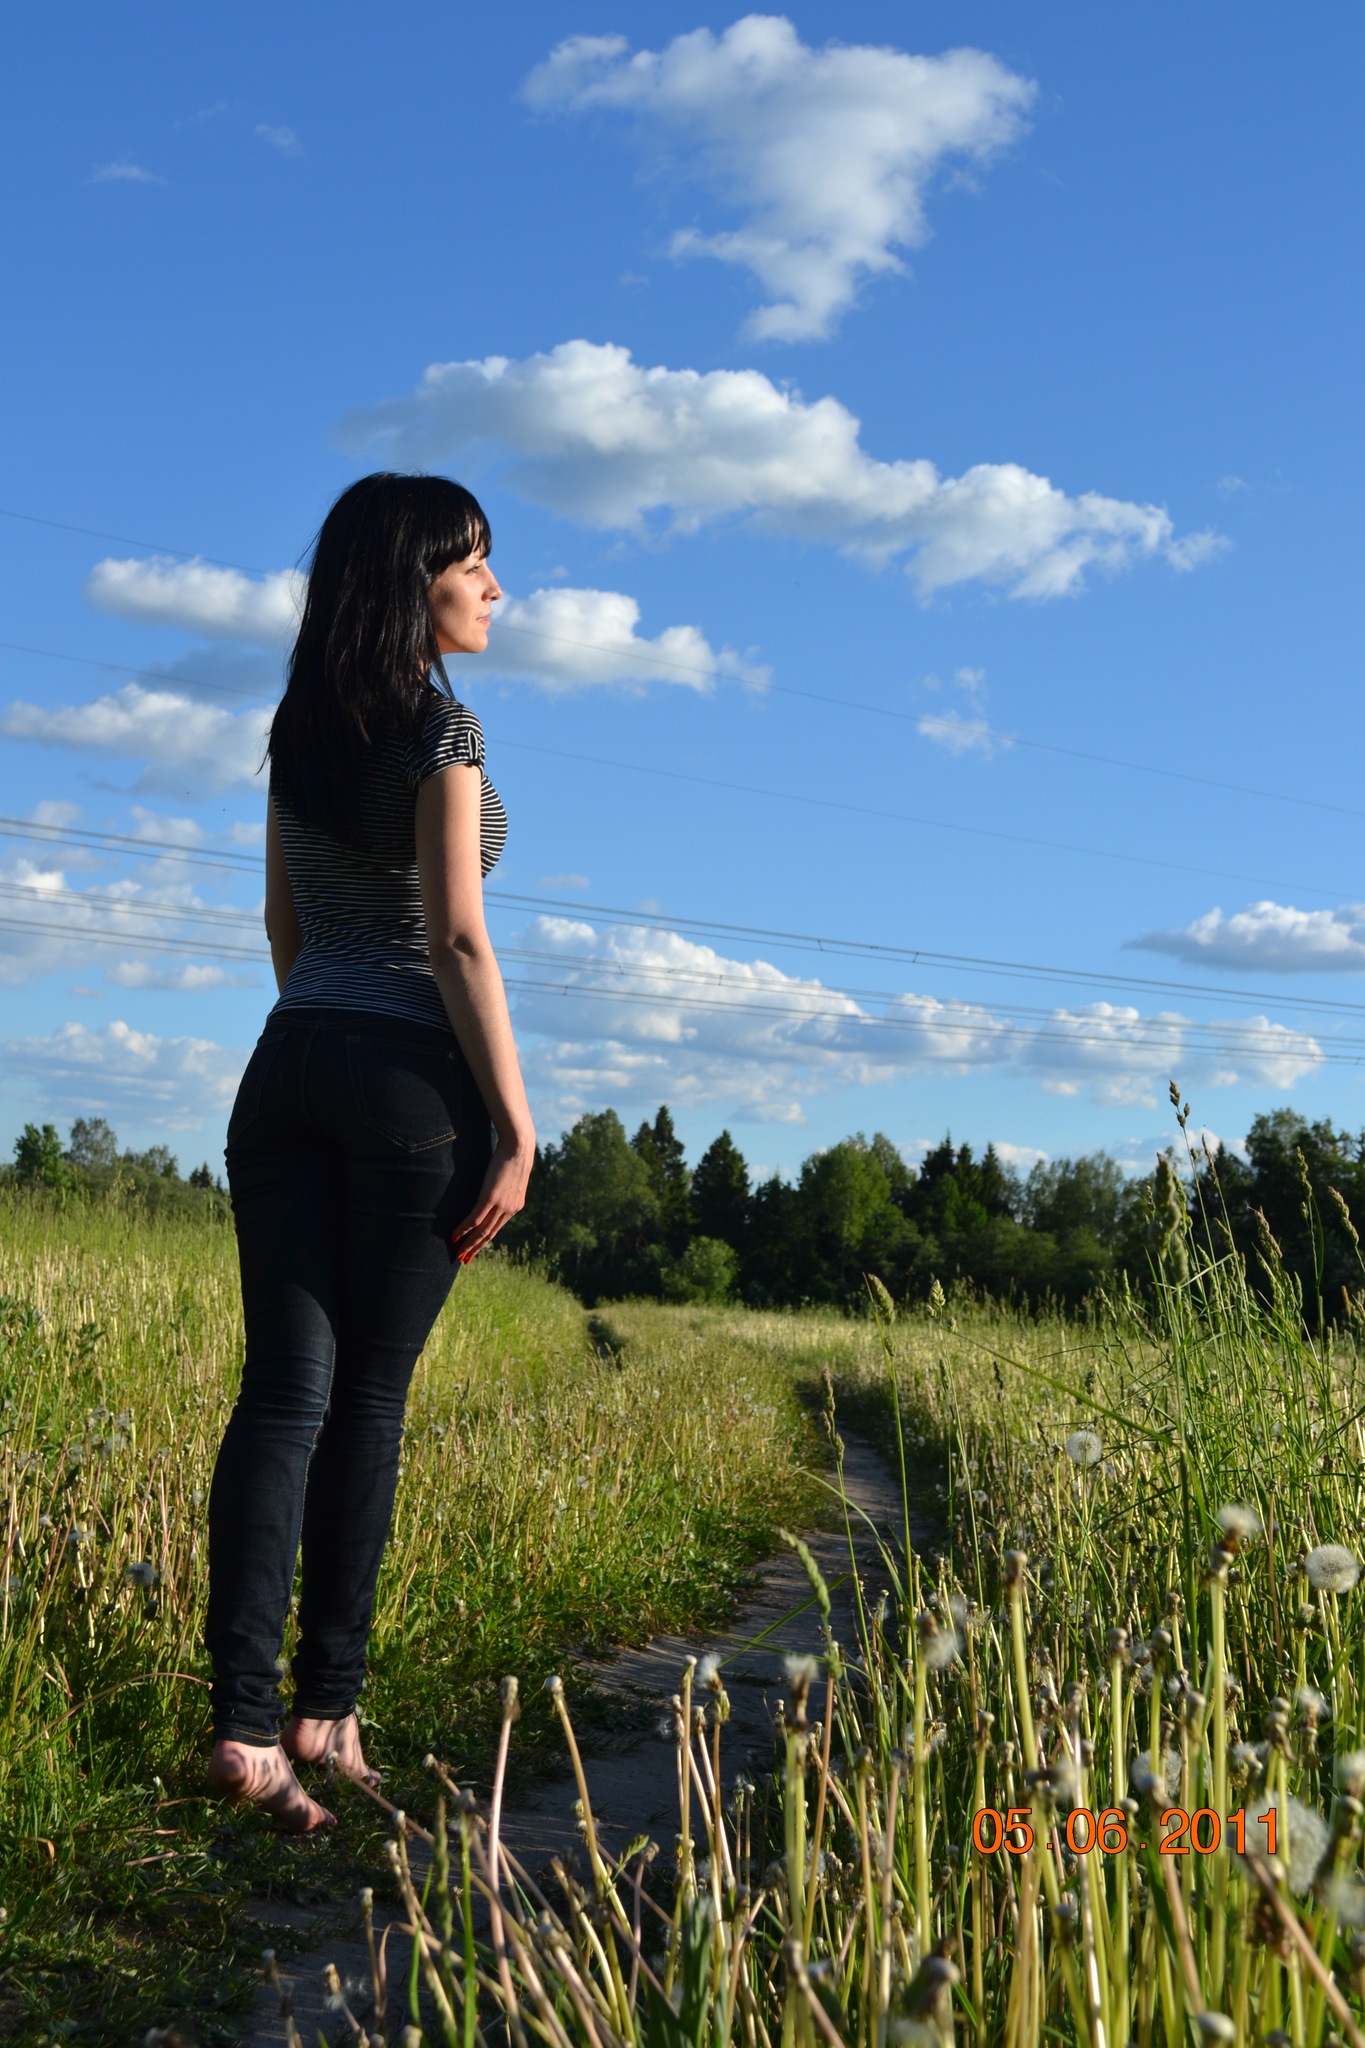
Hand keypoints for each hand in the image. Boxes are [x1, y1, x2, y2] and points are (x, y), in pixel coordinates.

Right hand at [451, 1138, 532, 1261]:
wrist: (519, 1147)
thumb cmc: (513, 1155)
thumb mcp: (510, 1176)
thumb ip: (503, 1187)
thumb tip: (493, 1189)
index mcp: (515, 1206)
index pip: (497, 1228)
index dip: (485, 1241)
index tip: (475, 1250)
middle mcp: (509, 1210)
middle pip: (489, 1234)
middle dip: (475, 1248)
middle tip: (464, 1260)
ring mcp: (500, 1205)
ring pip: (482, 1231)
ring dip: (468, 1244)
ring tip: (458, 1253)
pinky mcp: (490, 1198)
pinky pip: (475, 1219)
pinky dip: (464, 1229)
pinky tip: (455, 1235)